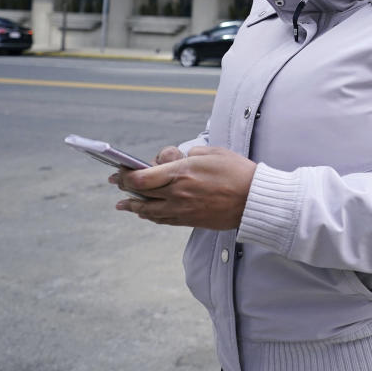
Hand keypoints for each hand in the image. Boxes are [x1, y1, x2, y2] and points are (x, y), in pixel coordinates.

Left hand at [111, 146, 256, 229]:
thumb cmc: (238, 172)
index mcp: (182, 172)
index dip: (126, 175)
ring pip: (149, 210)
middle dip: (125, 188)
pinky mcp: (190, 220)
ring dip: (134, 207)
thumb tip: (179, 160)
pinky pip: (163, 220)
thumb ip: (191, 154)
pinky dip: (151, 216)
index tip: (120, 171)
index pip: (142, 178)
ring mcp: (183, 209)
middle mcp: (177, 193)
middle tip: (117, 183)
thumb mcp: (214, 152)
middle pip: (141, 194)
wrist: (254, 199)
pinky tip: (146, 214)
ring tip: (124, 205)